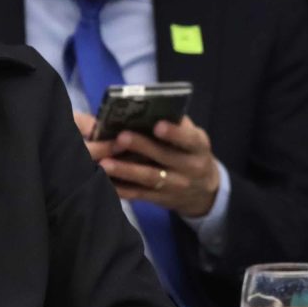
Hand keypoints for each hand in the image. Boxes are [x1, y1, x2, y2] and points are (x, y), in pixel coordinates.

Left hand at [89, 113, 223, 216]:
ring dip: (126, 171)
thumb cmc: (190, 152)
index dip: (174, 133)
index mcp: (198, 147)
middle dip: (142, 147)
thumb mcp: (192, 136)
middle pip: (164, 157)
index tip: (158, 125)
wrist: (203, 190)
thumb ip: (176, 123)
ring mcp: (175, 186)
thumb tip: (150, 108)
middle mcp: (190, 168)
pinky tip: (105, 180)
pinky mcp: (160, 199)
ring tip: (105, 163)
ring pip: (149, 178)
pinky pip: (139, 194)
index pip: (189, 139)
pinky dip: (121, 188)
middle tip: (121, 137)